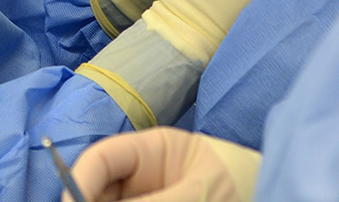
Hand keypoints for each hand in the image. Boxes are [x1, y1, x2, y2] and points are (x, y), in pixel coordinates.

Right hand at [68, 127, 260, 201]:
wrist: (267, 193)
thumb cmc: (239, 182)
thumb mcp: (199, 191)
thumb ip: (158, 200)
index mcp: (148, 151)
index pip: (102, 158)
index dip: (79, 179)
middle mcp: (139, 177)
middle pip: (98, 188)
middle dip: (87, 199)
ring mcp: (145, 197)